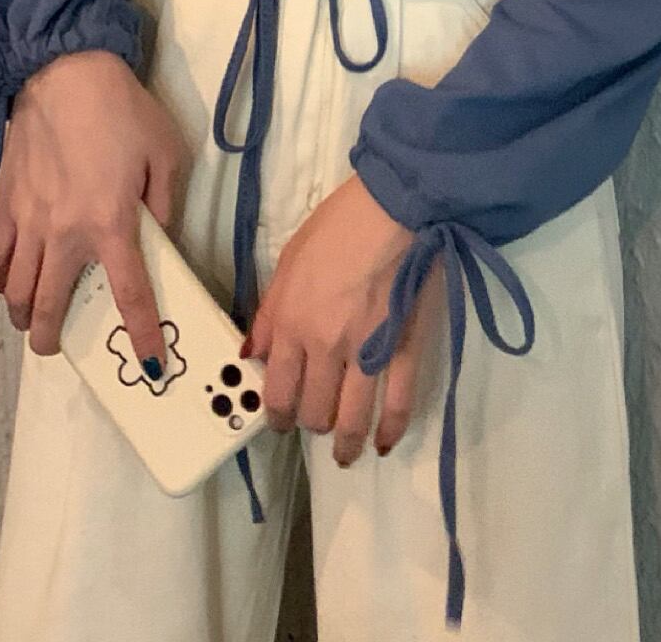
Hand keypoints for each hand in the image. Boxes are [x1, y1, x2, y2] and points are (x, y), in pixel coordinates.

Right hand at [0, 49, 188, 373]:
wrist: (63, 72)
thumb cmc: (123, 110)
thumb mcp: (167, 154)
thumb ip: (165, 205)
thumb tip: (159, 239)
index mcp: (111, 224)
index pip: (129, 294)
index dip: (141, 332)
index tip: (151, 362)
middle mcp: (64, 234)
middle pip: (50, 304)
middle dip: (53, 336)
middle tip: (59, 346)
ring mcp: (28, 220)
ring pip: (14, 288)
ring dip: (22, 313)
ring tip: (30, 320)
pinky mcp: (5, 202)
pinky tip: (6, 280)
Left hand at [243, 173, 437, 466]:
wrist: (394, 209)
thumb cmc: (339, 225)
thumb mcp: (289, 261)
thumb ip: (270, 312)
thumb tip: (256, 354)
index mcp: (290, 322)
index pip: (276, 388)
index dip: (276, 413)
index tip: (281, 418)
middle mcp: (323, 346)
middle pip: (311, 410)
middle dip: (310, 423)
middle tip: (316, 422)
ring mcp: (366, 353)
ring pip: (349, 418)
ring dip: (344, 443)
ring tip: (345, 452)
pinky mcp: (404, 350)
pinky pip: (396, 403)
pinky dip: (389, 430)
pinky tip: (383, 444)